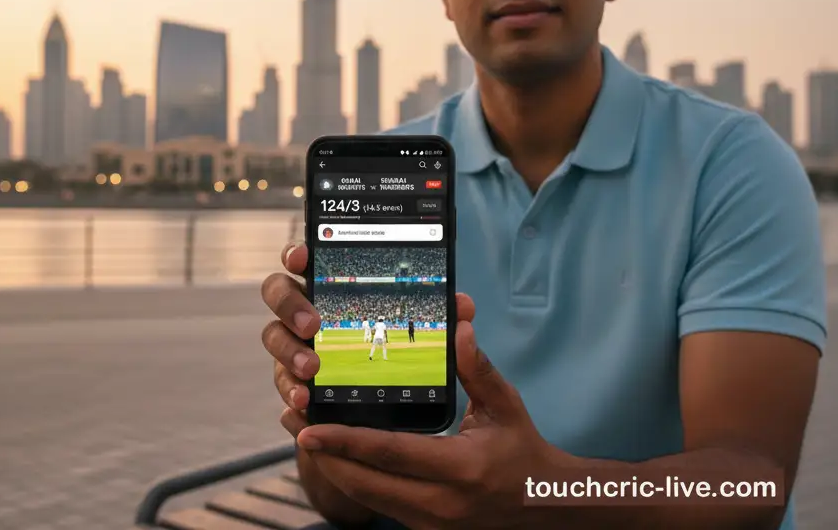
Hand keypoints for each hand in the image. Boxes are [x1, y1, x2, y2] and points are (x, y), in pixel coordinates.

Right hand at [264, 243, 480, 439]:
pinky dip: (289, 391)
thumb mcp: (428, 335)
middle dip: (289, 304)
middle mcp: (305, 310)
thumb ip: (442, 317)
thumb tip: (463, 306)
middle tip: (313, 323)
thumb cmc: (403, 356)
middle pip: (276, 292)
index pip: (306, 258)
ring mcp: (294, 344)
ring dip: (290, 352)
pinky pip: (282, 383)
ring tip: (312, 370)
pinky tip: (303, 402)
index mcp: (333, 286)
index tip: (303, 256)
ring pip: (274, 338)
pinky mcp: (293, 381)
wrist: (390, 411)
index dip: (297, 252)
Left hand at [296, 309, 562, 529]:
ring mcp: (430, 523)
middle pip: (364, 482)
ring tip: (306, 437)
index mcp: (460, 468)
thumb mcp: (505, 405)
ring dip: (333, 468)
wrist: (542, 505)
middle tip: (295, 424)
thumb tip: (458, 328)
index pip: (388, 454)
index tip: (309, 427)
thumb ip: (477, 369)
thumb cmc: (522, 449)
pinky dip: (355, 480)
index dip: (345, 440)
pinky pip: (379, 504)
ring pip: (366, 497)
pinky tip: (338, 457)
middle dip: (324, 455)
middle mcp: (440, 503)